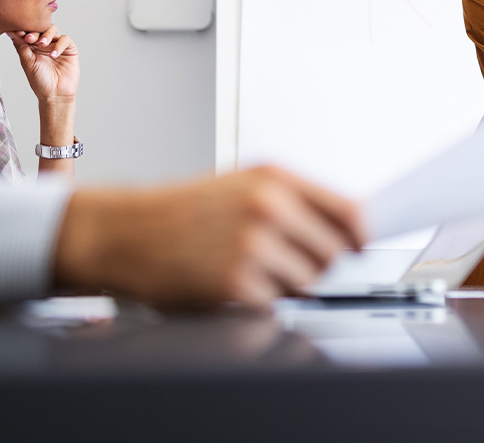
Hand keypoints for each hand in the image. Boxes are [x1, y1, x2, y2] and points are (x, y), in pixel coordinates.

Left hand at [10, 25, 78, 101]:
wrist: (54, 94)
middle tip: (29, 38)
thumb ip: (21, 46)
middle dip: (35, 31)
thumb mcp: (27, 62)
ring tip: (42, 44)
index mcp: (32, 46)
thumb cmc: (40, 81)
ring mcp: (57, 45)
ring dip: (47, 35)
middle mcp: (45, 43)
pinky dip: (59, 45)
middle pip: (41, 27)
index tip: (18, 32)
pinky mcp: (69, 49)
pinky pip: (65, 39)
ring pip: (53, 29)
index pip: (28, 31)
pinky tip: (53, 55)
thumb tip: (11, 31)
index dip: (24, 29)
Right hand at [53, 165, 364, 306]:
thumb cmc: (180, 212)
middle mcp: (269, 206)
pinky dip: (256, 302)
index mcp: (274, 178)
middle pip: (333, 253)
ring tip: (245, 268)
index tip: (360, 247)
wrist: (123, 232)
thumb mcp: (240, 185)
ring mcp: (253, 244)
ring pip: (307, 282)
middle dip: (313, 264)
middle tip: (279, 262)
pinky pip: (273, 304)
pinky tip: (227, 283)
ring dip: (284, 285)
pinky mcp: (236, 282)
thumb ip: (293, 201)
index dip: (360, 236)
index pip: (348, 210)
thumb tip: (346, 229)